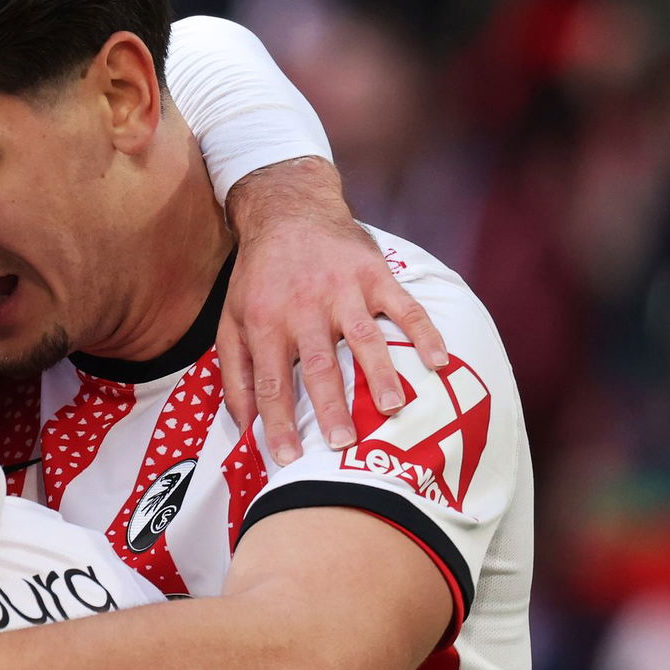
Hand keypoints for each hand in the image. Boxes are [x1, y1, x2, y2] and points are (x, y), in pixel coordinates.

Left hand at [222, 160, 446, 465]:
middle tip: (344, 445)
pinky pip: (404, 307)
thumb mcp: (231, 320)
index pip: (271, 382)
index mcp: (266, 322)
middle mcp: (304, 308)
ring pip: (364, 338)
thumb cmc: (258, 277)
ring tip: (393, 409)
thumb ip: (235, 372)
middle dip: (331, 407)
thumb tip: (243, 425)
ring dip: (380, 374)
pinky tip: (438, 361)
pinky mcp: (374, 275)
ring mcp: (343, 290)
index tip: (288, 458)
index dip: (278, 422)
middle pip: (320, 366)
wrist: (288, 211)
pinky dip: (423, 333)